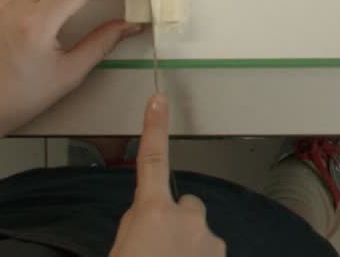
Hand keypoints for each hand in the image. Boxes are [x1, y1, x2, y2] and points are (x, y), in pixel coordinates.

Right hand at [111, 94, 225, 256]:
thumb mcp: (118, 251)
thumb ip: (135, 227)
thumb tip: (146, 219)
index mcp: (152, 212)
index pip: (152, 161)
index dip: (154, 129)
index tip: (158, 99)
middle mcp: (187, 218)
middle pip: (184, 206)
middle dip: (173, 221)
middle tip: (151, 251)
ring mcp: (209, 239)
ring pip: (199, 234)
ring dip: (187, 247)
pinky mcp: (221, 255)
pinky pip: (209, 253)